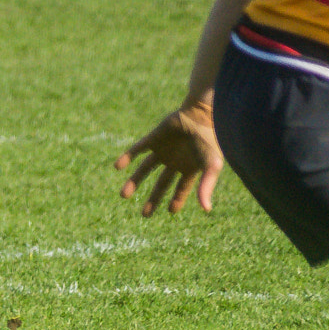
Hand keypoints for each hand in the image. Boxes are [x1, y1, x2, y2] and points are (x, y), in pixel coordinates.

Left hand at [113, 100, 223, 215]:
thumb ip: (207, 186)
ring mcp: (163, 150)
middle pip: (161, 183)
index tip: (170, 211)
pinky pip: (138, 149)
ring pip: (146, 168)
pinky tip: (117, 167)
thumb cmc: (208, 140)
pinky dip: (127, 157)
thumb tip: (206, 209)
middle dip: (153, 199)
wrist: (199, 114)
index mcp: (189, 168)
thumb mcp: (211, 165)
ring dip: (134, 181)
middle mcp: (175, 161)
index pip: (181, 188)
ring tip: (123, 195)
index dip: (176, 200)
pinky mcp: (153, 138)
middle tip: (144, 215)